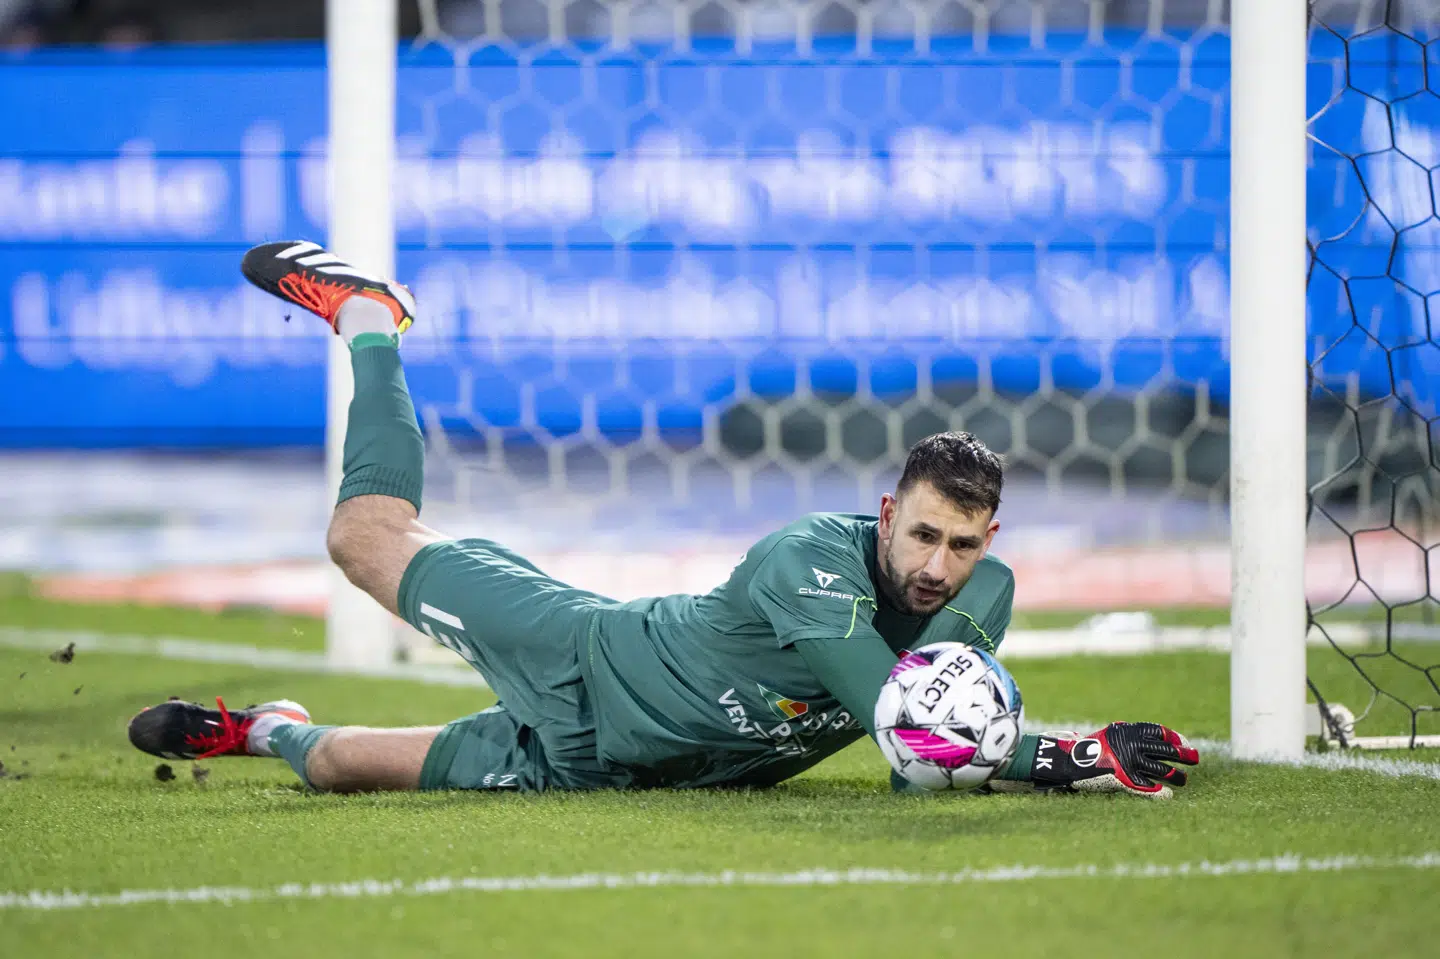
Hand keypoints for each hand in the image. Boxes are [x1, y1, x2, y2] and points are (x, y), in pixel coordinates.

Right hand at [1030, 722, 1198, 798]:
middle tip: (1196, 758)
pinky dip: (1161, 792)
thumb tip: (1156, 738)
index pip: (1161, 732)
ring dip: (1178, 776)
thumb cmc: (1094, 747)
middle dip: (1185, 755)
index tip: (1183, 743)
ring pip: (1164, 771)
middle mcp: (1134, 746)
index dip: (1176, 738)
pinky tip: (1168, 794)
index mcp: (1131, 732)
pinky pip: (1150, 787)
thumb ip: (1133, 735)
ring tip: (1184, 779)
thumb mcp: (1114, 734)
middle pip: (1168, 751)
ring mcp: (1132, 764)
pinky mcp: (1127, 780)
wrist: (1072, 760)